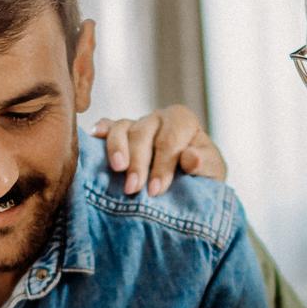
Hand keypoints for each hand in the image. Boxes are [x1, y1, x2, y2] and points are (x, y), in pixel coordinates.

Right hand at [93, 107, 225, 196]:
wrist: (189, 179)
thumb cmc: (201, 174)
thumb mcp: (213, 171)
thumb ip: (205, 163)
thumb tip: (191, 158)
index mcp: (182, 120)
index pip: (169, 140)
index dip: (162, 165)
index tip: (157, 190)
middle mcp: (158, 117)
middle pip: (143, 133)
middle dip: (138, 162)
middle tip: (134, 188)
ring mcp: (136, 123)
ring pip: (122, 128)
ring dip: (117, 148)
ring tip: (117, 168)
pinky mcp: (120, 132)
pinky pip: (108, 126)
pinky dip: (101, 130)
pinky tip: (93, 136)